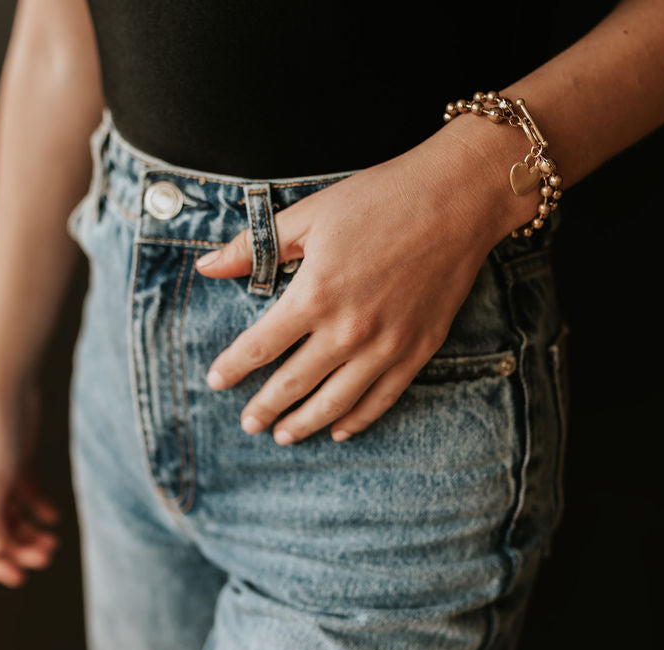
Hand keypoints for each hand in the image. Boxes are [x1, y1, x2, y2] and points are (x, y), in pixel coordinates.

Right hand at [0, 383, 59, 586]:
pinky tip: (53, 515)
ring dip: (32, 533)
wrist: (7, 391)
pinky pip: (26, 496)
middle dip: (21, 549)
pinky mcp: (15, 464)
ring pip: (13, 517)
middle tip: (49, 556)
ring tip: (54, 541)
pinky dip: (39, 508)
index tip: (21, 579)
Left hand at [194, 130, 512, 443]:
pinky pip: (382, 399)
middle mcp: (348, 330)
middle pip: (293, 383)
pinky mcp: (418, 350)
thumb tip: (206, 266)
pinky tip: (339, 430)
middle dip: (264, 407)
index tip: (216, 381)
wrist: (456, 199)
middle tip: (247, 423)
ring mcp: (386, 346)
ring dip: (305, 423)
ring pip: (335, 402)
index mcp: (314, 295)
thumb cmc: (379, 199)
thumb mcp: (309, 215)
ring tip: (283, 436)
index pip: (259, 346)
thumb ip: (254, 246)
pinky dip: (358, 420)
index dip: (233, 368)